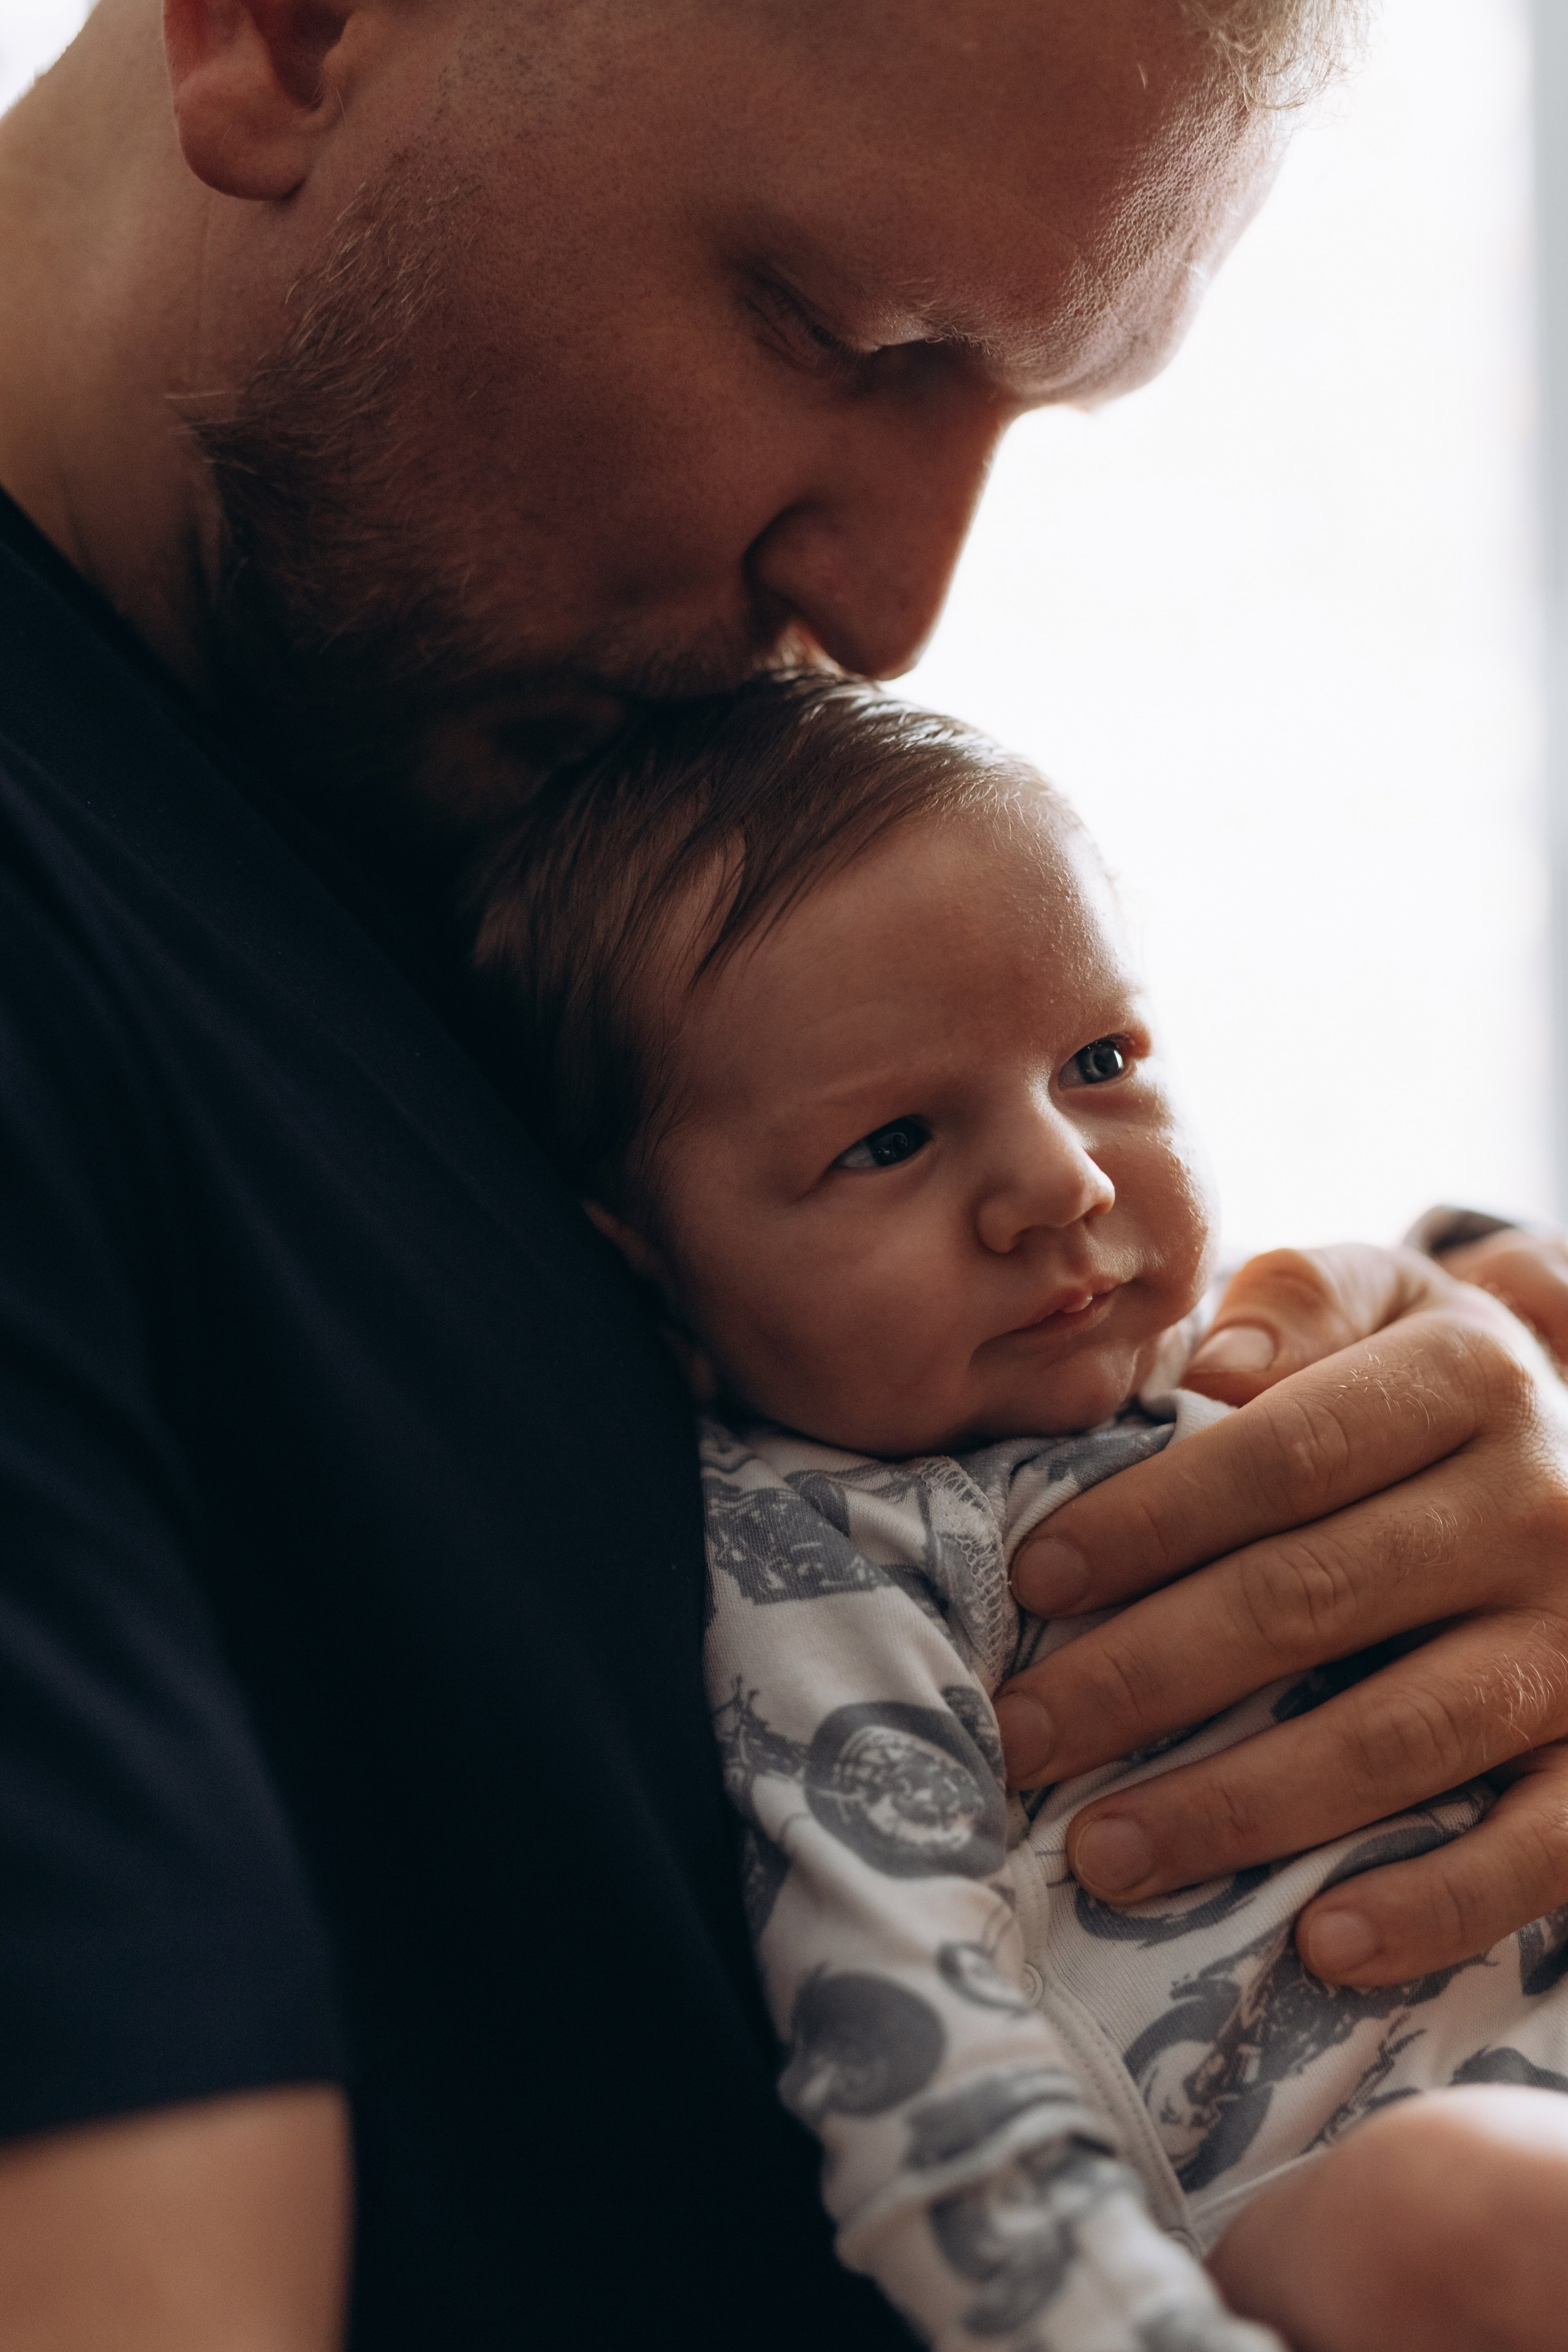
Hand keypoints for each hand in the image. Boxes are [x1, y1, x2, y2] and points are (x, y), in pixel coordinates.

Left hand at [995, 1243, 1567, 1988]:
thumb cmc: (1427, 1378)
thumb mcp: (1381, 1294)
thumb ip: (1296, 1306)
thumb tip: (1212, 1371)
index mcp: (1467, 1380)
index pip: (1282, 1456)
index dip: (1150, 1520)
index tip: (1033, 1579)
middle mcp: (1540, 1507)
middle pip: (1315, 1598)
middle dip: (1148, 1676)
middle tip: (1023, 1736)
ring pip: (1404, 1733)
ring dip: (1244, 1805)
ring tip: (1106, 1852)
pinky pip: (1543, 1846)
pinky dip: (1437, 1904)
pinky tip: (1321, 1946)